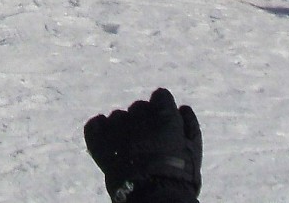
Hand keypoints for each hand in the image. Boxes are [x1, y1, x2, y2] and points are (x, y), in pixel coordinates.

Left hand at [83, 88, 202, 202]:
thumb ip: (190, 126)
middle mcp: (139, 113)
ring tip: (129, 150)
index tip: (163, 124)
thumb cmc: (178, 175)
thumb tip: (183, 107)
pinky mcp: (98, 138)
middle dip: (143, 121)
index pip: (161, 96)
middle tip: (147, 142)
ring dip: (123, 128)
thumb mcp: (194, 151)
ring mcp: (117, 125)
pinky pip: (95, 125)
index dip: (163, 110)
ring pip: (118, 117)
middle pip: (139, 108)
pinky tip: (108, 142)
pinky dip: (100, 130)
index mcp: (164, 114)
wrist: (152, 195)